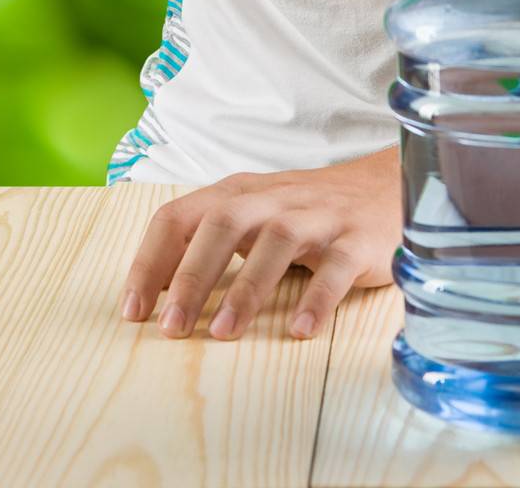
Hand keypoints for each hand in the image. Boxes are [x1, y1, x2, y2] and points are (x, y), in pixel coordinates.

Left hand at [118, 145, 400, 341]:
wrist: (385, 187)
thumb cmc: (307, 213)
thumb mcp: (253, 215)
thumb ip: (209, 240)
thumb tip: (154, 292)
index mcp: (238, 194)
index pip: (179, 217)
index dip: (150, 261)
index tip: (133, 310)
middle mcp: (273, 200)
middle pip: (222, 224)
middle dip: (191, 276)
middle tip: (171, 329)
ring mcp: (317, 218)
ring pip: (276, 242)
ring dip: (246, 289)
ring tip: (222, 333)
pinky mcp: (356, 240)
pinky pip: (335, 268)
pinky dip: (316, 298)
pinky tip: (299, 330)